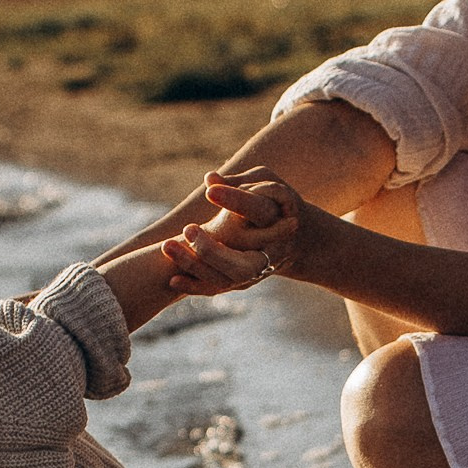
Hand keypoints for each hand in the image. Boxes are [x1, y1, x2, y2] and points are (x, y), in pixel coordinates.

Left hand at [164, 167, 303, 294]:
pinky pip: (217, 288)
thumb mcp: (265, 181)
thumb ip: (239, 181)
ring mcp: (260, 270)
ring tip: (168, 245)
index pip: (258, 209)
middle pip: (243, 262)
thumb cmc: (278, 202)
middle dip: (211, 249)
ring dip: (196, 266)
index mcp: (281, 217)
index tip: (209, 191)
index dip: (235, 200)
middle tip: (188, 229)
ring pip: (227, 278)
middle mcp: (273, 250)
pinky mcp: (245, 282)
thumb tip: (209, 178)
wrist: (299, 238)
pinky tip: (172, 279)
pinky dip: (195, 286)